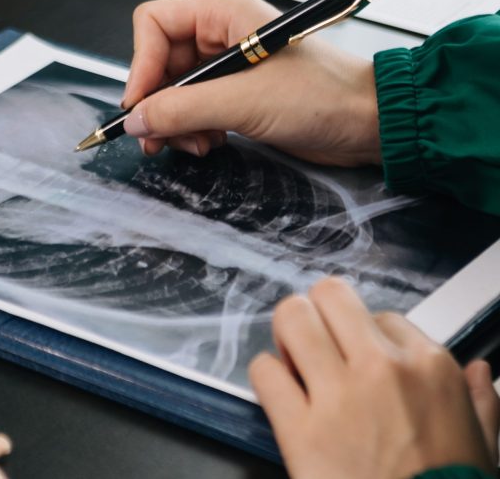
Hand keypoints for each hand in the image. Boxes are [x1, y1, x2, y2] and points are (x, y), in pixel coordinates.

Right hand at [122, 0, 380, 164]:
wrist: (372, 124)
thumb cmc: (325, 96)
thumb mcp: (244, 102)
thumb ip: (183, 110)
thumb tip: (137, 119)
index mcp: (223, 13)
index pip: (154, 24)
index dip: (141, 64)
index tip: (140, 105)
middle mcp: (220, 33)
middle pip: (159, 61)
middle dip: (158, 102)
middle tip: (157, 137)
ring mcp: (228, 64)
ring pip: (173, 89)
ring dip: (174, 121)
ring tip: (193, 144)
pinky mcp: (236, 93)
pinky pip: (193, 107)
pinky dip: (192, 129)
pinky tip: (210, 143)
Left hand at [250, 278, 498, 478]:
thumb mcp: (484, 447)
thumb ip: (478, 403)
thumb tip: (478, 372)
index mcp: (430, 369)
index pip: (383, 316)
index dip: (368, 338)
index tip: (365, 360)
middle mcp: (382, 369)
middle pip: (330, 295)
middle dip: (319, 313)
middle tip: (317, 341)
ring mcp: (338, 397)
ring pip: (292, 317)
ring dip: (287, 334)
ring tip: (294, 357)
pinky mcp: (300, 430)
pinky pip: (264, 371)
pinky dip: (266, 377)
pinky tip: (281, 395)